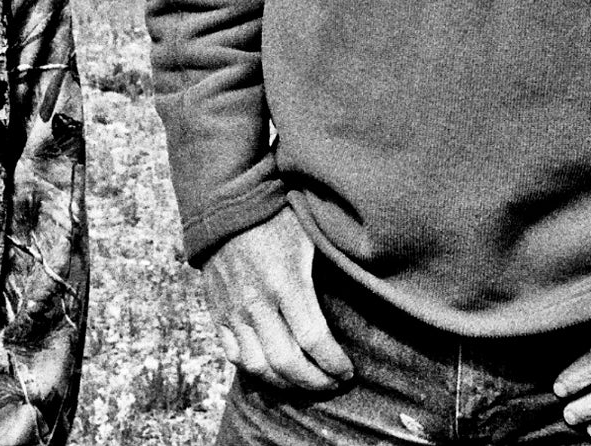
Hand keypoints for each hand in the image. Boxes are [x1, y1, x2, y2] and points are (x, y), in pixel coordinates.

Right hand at [201, 209, 354, 391]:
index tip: (348, 372)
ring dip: (285, 385)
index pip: (314, 340)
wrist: (227, 204)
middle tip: (333, 384)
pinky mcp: (217, 312)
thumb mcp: (312, 233)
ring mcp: (233, 309)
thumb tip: (373, 287)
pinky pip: (234, 355)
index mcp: (286, 281)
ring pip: (258, 367)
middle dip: (315, 382)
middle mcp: (257, 301)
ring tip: (306, 384)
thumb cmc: (279, 215)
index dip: (334, 364)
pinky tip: (275, 371)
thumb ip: (332, 267)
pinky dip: (255, 370)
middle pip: (286, 363)